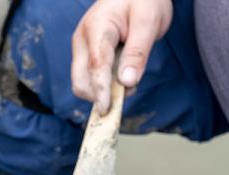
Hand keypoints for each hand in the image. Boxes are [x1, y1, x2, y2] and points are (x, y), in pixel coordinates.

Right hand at [71, 0, 172, 114]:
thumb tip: (127, 83)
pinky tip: (124, 72)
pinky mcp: (87, 55)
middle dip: (101, 95)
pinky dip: (106, 86)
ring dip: (105, 91)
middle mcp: (83, 39)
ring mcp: (82, 48)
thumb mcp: (148, 23)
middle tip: (130, 90)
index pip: (95, 65)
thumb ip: (137, 53)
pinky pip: (91, 79)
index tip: (107, 109)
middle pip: (81, 81)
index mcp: (96, 27)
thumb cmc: (145, 1)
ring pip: (84, 83)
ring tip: (130, 74)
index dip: (101, 90)